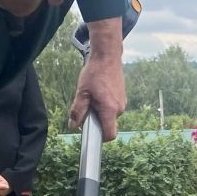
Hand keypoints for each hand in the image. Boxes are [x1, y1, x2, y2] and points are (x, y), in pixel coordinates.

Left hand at [68, 16, 126, 138]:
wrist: (107, 56)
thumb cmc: (94, 73)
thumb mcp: (82, 92)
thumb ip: (78, 111)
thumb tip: (73, 126)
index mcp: (109, 110)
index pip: (109, 135)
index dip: (100, 139)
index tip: (91, 134)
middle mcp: (119, 108)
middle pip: (107, 125)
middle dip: (96, 120)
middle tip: (87, 106)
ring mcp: (122, 103)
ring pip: (109, 116)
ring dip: (100, 111)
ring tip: (93, 96)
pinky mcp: (122, 97)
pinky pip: (112, 108)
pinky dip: (104, 105)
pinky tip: (99, 92)